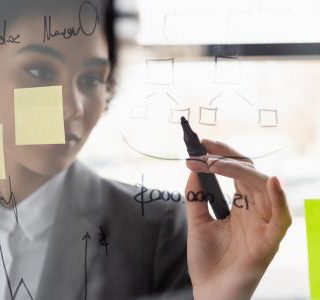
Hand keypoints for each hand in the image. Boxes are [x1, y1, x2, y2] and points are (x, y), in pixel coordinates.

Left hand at [185, 139, 291, 299]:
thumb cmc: (207, 261)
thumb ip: (196, 196)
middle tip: (203, 148)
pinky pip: (281, 218)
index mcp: (240, 206)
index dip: (221, 155)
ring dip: (239, 171)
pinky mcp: (269, 242)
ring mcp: (263, 225)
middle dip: (226, 157)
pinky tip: (272, 181)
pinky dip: (279, 200)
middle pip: (249, 174)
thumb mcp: (197, 223)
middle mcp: (254, 211)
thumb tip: (193, 168)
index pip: (235, 172)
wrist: (209, 293)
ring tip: (214, 163)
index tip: (200, 144)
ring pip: (262, 188)